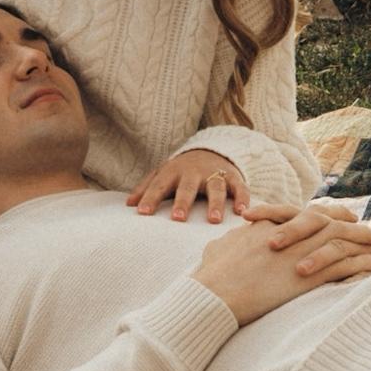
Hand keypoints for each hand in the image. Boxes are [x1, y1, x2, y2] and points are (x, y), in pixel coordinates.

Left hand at [127, 149, 247, 222]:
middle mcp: (194, 172)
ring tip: (213, 220)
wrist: (212, 151)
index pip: (159, 186)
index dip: (150, 198)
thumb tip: (128, 204)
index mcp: (173, 171)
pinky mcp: (234, 178)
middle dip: (183, 202)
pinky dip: (242, 199)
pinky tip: (242, 212)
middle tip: (178, 218)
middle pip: (187, 187)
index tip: (142, 213)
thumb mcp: (163, 173)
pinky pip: (240, 188)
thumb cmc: (182, 171)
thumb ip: (146, 188)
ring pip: (215, 187)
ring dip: (215, 203)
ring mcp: (215, 174)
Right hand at [192, 213, 370, 325]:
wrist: (217, 291)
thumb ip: (234, 240)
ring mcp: (299, 255)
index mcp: (267, 227)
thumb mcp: (219, 247)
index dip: (320, 214)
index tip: (334, 216)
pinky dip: (362, 264)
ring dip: (362, 241)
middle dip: (347, 222)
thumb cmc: (213, 273)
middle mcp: (287, 236)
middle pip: (325, 223)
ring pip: (339, 241)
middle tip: (363, 224)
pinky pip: (343, 266)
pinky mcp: (307, 277)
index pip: (300, 215)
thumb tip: (238, 236)